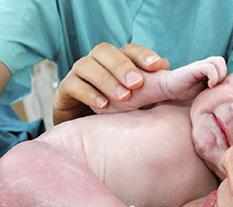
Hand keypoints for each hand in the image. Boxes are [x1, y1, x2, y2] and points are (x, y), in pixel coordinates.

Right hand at [53, 43, 169, 123]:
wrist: (86, 132)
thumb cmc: (117, 112)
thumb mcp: (138, 99)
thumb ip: (152, 85)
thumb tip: (166, 69)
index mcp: (117, 60)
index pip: (129, 50)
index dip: (143, 55)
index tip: (157, 66)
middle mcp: (97, 61)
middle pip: (106, 51)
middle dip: (123, 66)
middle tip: (138, 84)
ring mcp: (79, 72)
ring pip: (88, 65)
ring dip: (107, 80)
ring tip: (123, 97)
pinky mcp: (65, 88)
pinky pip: (74, 85)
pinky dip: (89, 93)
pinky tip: (103, 105)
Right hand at [162, 56, 226, 100]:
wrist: (168, 88)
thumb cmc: (186, 90)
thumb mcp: (204, 90)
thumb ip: (214, 86)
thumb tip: (228, 93)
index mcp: (207, 68)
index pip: (223, 66)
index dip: (223, 76)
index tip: (218, 88)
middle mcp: (204, 64)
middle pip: (221, 61)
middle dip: (222, 74)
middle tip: (216, 86)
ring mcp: (198, 65)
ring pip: (218, 61)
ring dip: (219, 75)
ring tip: (212, 86)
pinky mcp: (194, 69)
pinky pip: (209, 68)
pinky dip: (213, 77)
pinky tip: (209, 86)